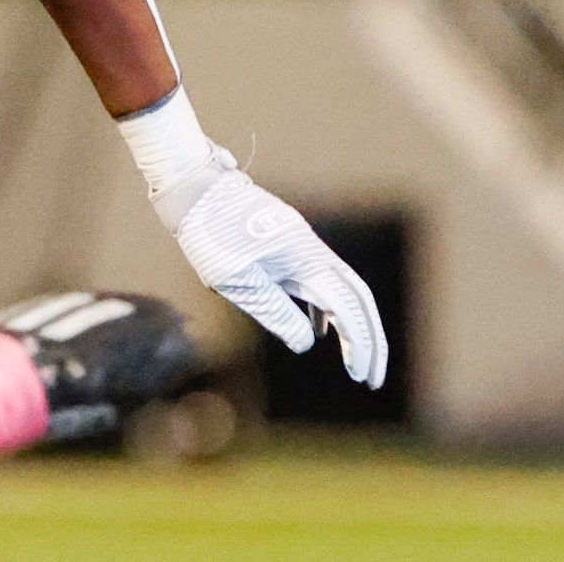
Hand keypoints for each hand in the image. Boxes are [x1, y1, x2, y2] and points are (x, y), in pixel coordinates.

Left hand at [158, 152, 387, 386]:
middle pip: (358, 299)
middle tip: (371, 378)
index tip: (364, 379)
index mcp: (306, 259)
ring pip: (340, 288)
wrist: (192, 185)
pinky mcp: (285, 241)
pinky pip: (317, 278)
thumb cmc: (209, 232)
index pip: (349, 310)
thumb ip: (275, 312)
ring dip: (349, 325)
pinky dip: (324, 306)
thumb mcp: (236, 280)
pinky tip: (315, 327)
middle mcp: (312, 249)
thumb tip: (306, 342)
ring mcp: (300, 243)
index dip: (362, 346)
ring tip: (351, 361)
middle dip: (370, 340)